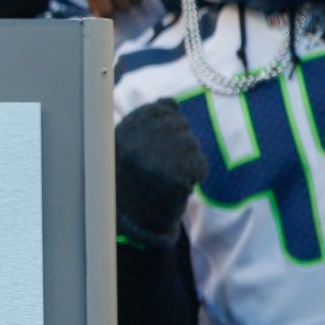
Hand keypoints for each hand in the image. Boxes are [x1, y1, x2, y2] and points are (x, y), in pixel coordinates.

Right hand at [115, 100, 205, 249]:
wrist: (126, 222)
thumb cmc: (127, 180)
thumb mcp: (128, 143)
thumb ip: (149, 120)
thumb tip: (170, 101)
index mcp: (125, 128)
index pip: (161, 109)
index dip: (166, 125)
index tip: (157, 143)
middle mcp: (139, 139)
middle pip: (179, 126)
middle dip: (178, 142)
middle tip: (162, 164)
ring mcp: (157, 158)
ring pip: (191, 144)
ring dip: (186, 159)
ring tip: (167, 175)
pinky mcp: (176, 177)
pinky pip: (198, 165)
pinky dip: (194, 174)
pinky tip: (178, 184)